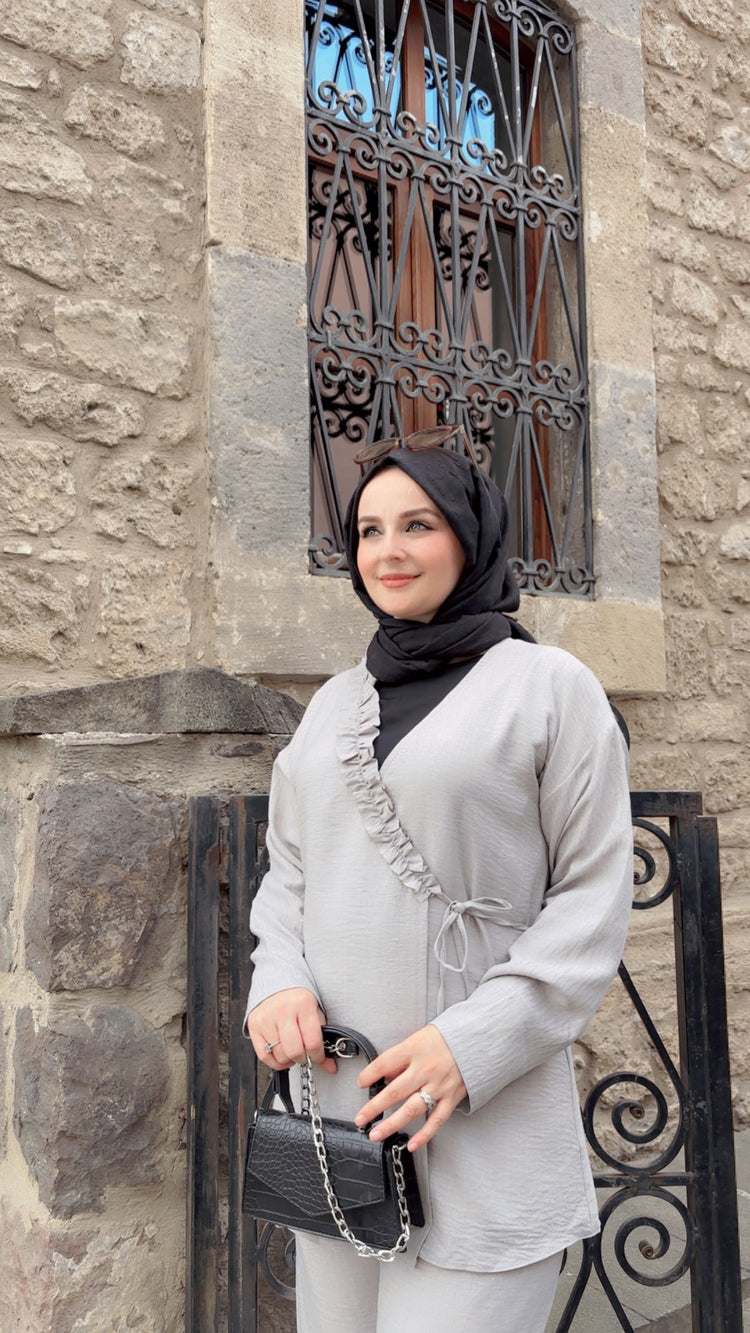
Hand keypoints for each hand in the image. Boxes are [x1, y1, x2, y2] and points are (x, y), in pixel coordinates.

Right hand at [246, 988, 336, 1073]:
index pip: (312, 1042)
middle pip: (294, 1051)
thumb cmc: (299, 1001)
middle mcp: (283, 1009)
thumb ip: (323, 1039)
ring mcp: (266, 1017)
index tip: (318, 1057)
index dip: (318, 1056)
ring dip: (289, 1060)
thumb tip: (330, 1066)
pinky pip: (264, 1056)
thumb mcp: (315, 1013)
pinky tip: (282, 1055)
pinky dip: (275, 1062)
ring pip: (279, 1055)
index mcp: (303, 1004)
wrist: (279, 986)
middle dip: (303, 1059)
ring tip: (293, 1051)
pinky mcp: (254, 1025)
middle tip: (305, 1055)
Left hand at [354, 1024, 465, 1151]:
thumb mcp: (419, 1037)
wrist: (479, 1039)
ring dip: (391, 1124)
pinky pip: (436, 1120)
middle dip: (373, 1107)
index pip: (385, 1063)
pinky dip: (424, 1135)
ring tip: (375, 1134)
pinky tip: (411, 1144)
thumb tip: (385, 1075)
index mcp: (415, 1049)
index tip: (360, 1083)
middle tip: (360, 1119)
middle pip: (394, 1092)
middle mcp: (425, 1069)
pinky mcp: (452, 1097)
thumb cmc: (447, 1037)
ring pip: (412, 1110)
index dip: (369, 1074)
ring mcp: (439, 1085)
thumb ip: (402, 1058)